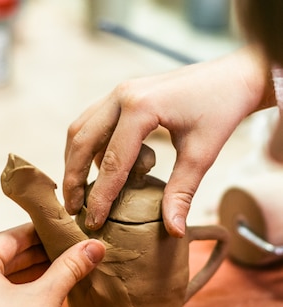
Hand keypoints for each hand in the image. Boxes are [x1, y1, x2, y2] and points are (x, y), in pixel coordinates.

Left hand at [0, 223, 104, 306]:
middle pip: (0, 259)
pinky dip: (12, 291)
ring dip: (25, 273)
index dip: (37, 233)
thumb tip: (95, 246)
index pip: (6, 240)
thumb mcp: (46, 299)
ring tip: (57, 268)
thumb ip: (69, 267)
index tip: (59, 231)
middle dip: (34, 255)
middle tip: (64, 250)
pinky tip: (39, 290)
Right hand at [64, 47, 272, 236]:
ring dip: (76, 161)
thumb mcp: (202, 154)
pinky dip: (89, 147)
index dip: (101, 196)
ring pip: (80, 129)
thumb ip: (182, 192)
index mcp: (140, 108)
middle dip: (74, 179)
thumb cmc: (221, 110)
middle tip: (73, 210)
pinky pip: (92, 122)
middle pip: (82, 142)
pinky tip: (101, 169)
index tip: (94, 222)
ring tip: (80, 193)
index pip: (112, 161)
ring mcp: (119, 92)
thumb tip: (172, 230)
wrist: (234, 76)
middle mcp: (122, 95)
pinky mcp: (121, 94)